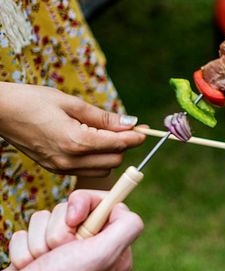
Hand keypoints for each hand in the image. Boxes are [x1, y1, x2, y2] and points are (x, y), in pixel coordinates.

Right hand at [0, 83, 144, 175]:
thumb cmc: (32, 101)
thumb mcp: (71, 103)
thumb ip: (103, 117)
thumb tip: (131, 123)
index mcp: (76, 141)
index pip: (119, 144)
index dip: (136, 136)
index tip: (145, 129)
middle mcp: (70, 160)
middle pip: (115, 159)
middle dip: (124, 144)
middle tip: (124, 127)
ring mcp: (62, 168)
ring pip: (103, 168)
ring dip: (110, 153)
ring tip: (103, 132)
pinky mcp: (55, 169)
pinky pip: (87, 170)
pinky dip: (96, 158)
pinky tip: (90, 141)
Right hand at [0, 190, 142, 270]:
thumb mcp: (105, 254)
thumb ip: (127, 227)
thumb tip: (122, 209)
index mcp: (114, 250)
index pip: (108, 206)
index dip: (87, 203)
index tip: (75, 217)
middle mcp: (91, 251)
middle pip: (72, 210)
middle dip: (59, 228)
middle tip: (60, 251)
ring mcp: (62, 253)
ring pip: (46, 219)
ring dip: (40, 239)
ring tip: (42, 263)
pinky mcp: (37, 255)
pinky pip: (26, 232)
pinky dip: (24, 248)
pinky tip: (29, 267)